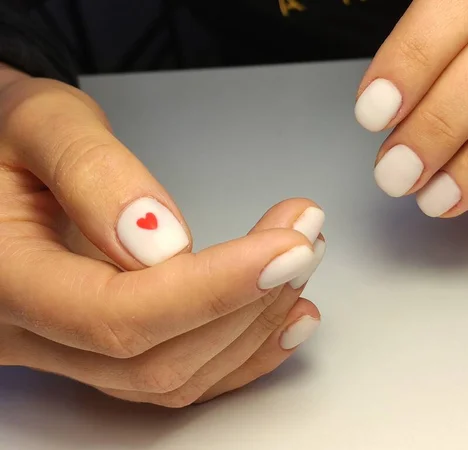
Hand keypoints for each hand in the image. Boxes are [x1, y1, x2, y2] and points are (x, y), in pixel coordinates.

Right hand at [0, 66, 325, 406]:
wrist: (2, 164)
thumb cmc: (10, 136)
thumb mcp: (43, 124)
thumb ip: (95, 175)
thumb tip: (164, 243)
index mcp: (2, 279)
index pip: (117, 314)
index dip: (213, 289)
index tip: (285, 247)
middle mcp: (27, 334)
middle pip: (155, 359)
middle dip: (248, 302)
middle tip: (304, 240)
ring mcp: (63, 352)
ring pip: (172, 376)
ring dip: (252, 324)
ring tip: (298, 263)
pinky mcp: (96, 351)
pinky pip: (172, 378)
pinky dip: (238, 353)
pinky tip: (282, 318)